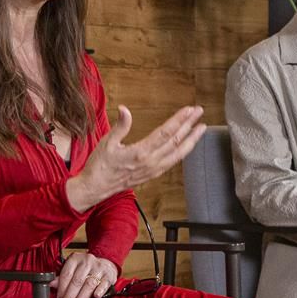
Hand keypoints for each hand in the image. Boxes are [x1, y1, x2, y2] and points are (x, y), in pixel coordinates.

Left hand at [54, 252, 118, 297]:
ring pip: (89, 284)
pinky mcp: (109, 275)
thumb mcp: (73, 269)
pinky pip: (103, 284)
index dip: (61, 290)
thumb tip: (51, 284)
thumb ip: (63, 277)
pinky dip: (99, 291)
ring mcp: (99, 268)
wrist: (105, 265)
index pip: (66, 275)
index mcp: (75, 259)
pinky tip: (95, 297)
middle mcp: (87, 261)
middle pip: (77, 281)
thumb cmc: (86, 269)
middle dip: (70, 297)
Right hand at [66, 105, 205, 211]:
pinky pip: (173, 162)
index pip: (165, 133)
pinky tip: (187, 145)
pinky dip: (183, 152)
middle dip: (190, 126)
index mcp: (140, 152)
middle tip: (199, 112)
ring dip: (191, 140)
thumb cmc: (100, 165)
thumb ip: (120, 126)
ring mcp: (153, 170)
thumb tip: (124, 109)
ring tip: (201, 128)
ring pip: (178, 154)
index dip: (179, 120)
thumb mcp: (107, 142)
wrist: (95, 188)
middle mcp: (150, 162)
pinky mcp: (153, 175)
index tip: (189, 110)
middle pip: (175, 141)